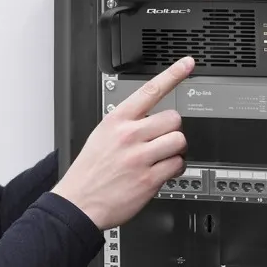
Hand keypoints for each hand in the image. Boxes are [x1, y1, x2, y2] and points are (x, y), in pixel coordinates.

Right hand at [52, 57, 194, 230]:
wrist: (79, 203)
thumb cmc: (90, 170)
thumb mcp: (102, 134)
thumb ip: (127, 122)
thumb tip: (150, 116)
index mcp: (117, 120)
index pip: (150, 90)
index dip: (173, 74)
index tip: (187, 63)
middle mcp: (129, 135)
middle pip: (173, 118)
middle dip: (172, 129)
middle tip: (162, 139)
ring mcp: (140, 157)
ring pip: (179, 141)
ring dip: (176, 149)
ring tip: (162, 156)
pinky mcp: (149, 179)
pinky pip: (178, 165)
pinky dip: (174, 168)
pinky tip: (162, 171)